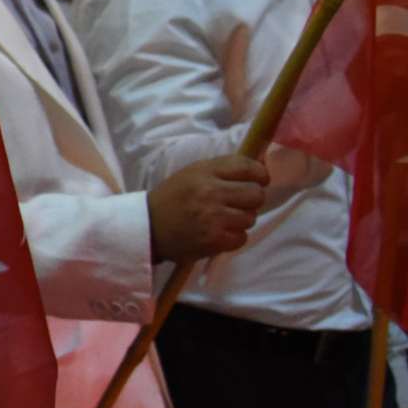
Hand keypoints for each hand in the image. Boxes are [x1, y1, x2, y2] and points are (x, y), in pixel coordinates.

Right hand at [147, 154, 268, 264]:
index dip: (260, 175)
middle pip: (256, 194)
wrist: (147, 227)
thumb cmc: (173, 198)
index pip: (247, 167)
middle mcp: (210, 192)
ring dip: (241, 220)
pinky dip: (233, 238)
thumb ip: (223, 170)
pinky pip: (242, 237)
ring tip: (222, 220)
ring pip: (250, 217)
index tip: (259, 181)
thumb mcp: (193, 174)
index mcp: (204, 172)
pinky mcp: (214, 240)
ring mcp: (213, 217)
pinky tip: (218, 234)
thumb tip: (261, 168)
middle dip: (252, 200)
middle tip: (237, 204)